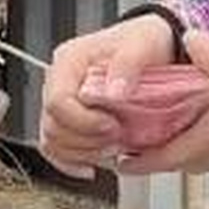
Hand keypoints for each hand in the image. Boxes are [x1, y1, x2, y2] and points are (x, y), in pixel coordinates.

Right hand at [40, 17, 176, 177]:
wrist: (155, 50)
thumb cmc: (144, 43)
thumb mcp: (142, 44)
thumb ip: (127, 64)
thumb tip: (113, 92)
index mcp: (68, 61)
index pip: (58, 101)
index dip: (84, 121)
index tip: (113, 125)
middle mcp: (59, 83)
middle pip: (53, 126)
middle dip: (87, 141)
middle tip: (118, 141)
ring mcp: (63, 104)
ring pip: (53, 141)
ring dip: (84, 153)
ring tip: (113, 149)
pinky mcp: (71, 122)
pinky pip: (57, 150)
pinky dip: (73, 162)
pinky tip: (93, 165)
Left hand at [118, 31, 208, 175]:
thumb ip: (208, 53)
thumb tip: (188, 38)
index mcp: (202, 142)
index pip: (156, 159)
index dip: (132, 160)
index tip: (114, 158)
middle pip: (173, 158)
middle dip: (151, 151)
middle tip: (132, 141)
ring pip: (193, 152)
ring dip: (176, 142)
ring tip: (164, 125)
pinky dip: (200, 135)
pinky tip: (205, 117)